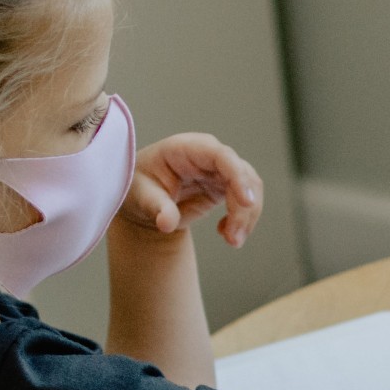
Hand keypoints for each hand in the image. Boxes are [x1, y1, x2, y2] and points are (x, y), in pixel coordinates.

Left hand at [121, 133, 263, 246]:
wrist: (142, 200)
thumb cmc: (138, 188)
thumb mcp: (140, 197)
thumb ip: (156, 208)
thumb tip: (166, 223)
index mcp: (186, 148)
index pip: (221, 155)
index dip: (237, 176)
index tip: (246, 202)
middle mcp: (208, 156)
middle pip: (242, 174)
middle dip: (244, 208)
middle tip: (234, 239)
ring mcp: (219, 170)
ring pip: (250, 188)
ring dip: (247, 217)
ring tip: (232, 241)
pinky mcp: (225, 186)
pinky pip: (246, 201)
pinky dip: (243, 220)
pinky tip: (225, 234)